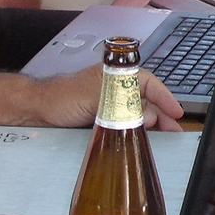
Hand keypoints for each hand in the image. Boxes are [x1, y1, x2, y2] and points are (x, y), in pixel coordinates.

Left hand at [25, 65, 184, 129]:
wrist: (37, 112)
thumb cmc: (62, 98)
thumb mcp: (96, 98)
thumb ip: (124, 104)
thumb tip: (150, 115)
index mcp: (115, 75)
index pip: (149, 82)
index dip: (165, 97)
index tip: (177, 112)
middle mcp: (115, 87)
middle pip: (146, 98)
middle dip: (162, 113)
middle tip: (174, 131)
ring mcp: (109, 102)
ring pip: (137, 111)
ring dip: (151, 123)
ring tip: (164, 138)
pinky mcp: (103, 118)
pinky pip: (126, 122)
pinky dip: (136, 130)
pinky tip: (142, 140)